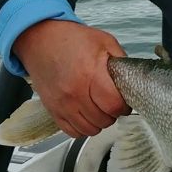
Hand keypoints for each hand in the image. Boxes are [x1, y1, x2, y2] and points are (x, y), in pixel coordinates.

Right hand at [13, 20, 130, 139]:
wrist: (40, 40)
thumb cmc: (72, 40)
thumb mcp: (104, 42)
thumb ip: (120, 61)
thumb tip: (131, 78)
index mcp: (90, 75)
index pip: (114, 106)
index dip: (124, 107)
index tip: (124, 102)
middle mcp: (75, 93)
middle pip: (103, 120)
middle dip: (112, 114)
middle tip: (111, 103)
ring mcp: (62, 104)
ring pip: (89, 130)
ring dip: (98, 122)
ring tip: (99, 109)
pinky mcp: (52, 110)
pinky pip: (72, 131)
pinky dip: (82, 127)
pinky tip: (86, 115)